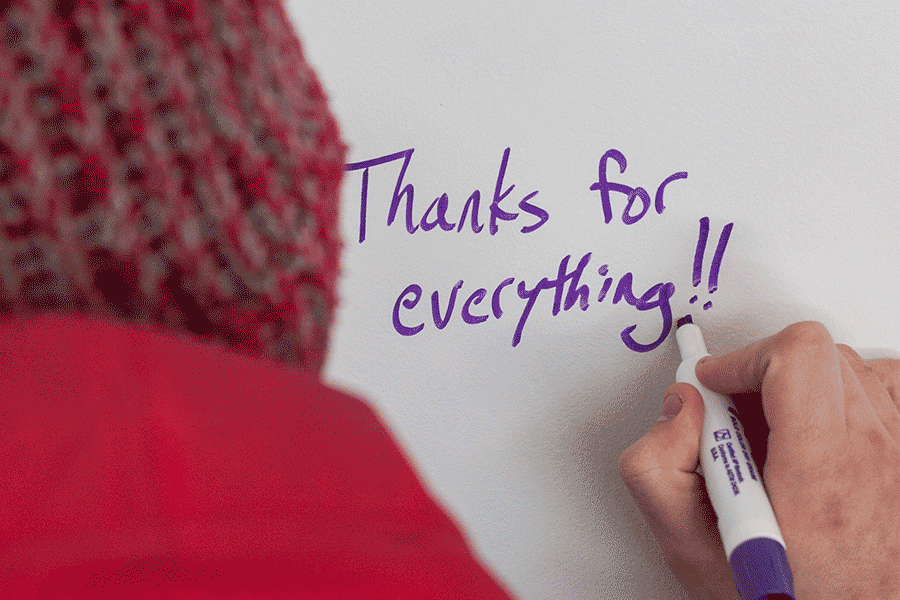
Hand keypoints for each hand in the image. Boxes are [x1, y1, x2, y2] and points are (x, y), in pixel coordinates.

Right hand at [617, 321, 899, 599]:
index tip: (715, 382)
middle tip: (737, 417)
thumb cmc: (782, 598)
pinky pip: (889, 389)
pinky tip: (823, 431)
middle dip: (762, 372)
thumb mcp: (690, 549)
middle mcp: (873, 458)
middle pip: (818, 355)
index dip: (741, 358)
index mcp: (818, 476)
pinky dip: (850, 395)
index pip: (796, 358)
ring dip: (804, 384)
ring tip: (780, 431)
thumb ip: (657, 469)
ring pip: (852, 367)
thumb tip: (681, 407)